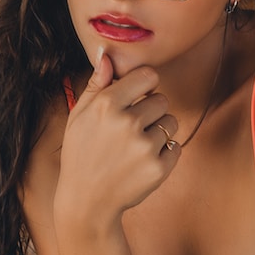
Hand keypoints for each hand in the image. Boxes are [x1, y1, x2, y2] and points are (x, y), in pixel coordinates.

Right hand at [56, 48, 180, 221]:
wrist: (87, 201)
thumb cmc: (81, 154)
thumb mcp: (79, 116)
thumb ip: (97, 84)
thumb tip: (106, 53)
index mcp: (107, 105)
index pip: (148, 76)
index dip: (144, 86)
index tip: (136, 97)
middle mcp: (127, 123)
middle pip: (162, 99)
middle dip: (151, 111)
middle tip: (130, 130)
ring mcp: (144, 147)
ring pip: (171, 122)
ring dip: (159, 132)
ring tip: (136, 147)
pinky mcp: (158, 168)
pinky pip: (175, 147)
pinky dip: (164, 154)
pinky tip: (141, 162)